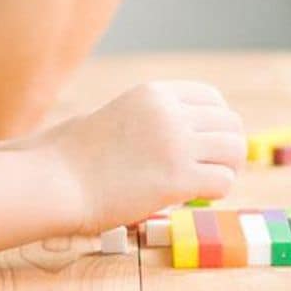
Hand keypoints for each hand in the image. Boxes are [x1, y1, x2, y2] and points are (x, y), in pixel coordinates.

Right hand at [31, 80, 244, 234]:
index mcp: (155, 93)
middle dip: (227, 146)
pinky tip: (199, 197)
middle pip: (229, 122)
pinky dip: (217, 191)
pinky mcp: (177, 178)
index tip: (209, 142)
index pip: (212, 97)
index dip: (217, 122)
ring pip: (234, 149)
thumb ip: (150, 116)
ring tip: (210, 183)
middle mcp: (171, 112)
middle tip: (215, 167)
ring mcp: (176, 143)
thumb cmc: (75, 155)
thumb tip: (176, 133)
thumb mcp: (119, 113)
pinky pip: (223, 181)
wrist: (57, 181)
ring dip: (227, 168)